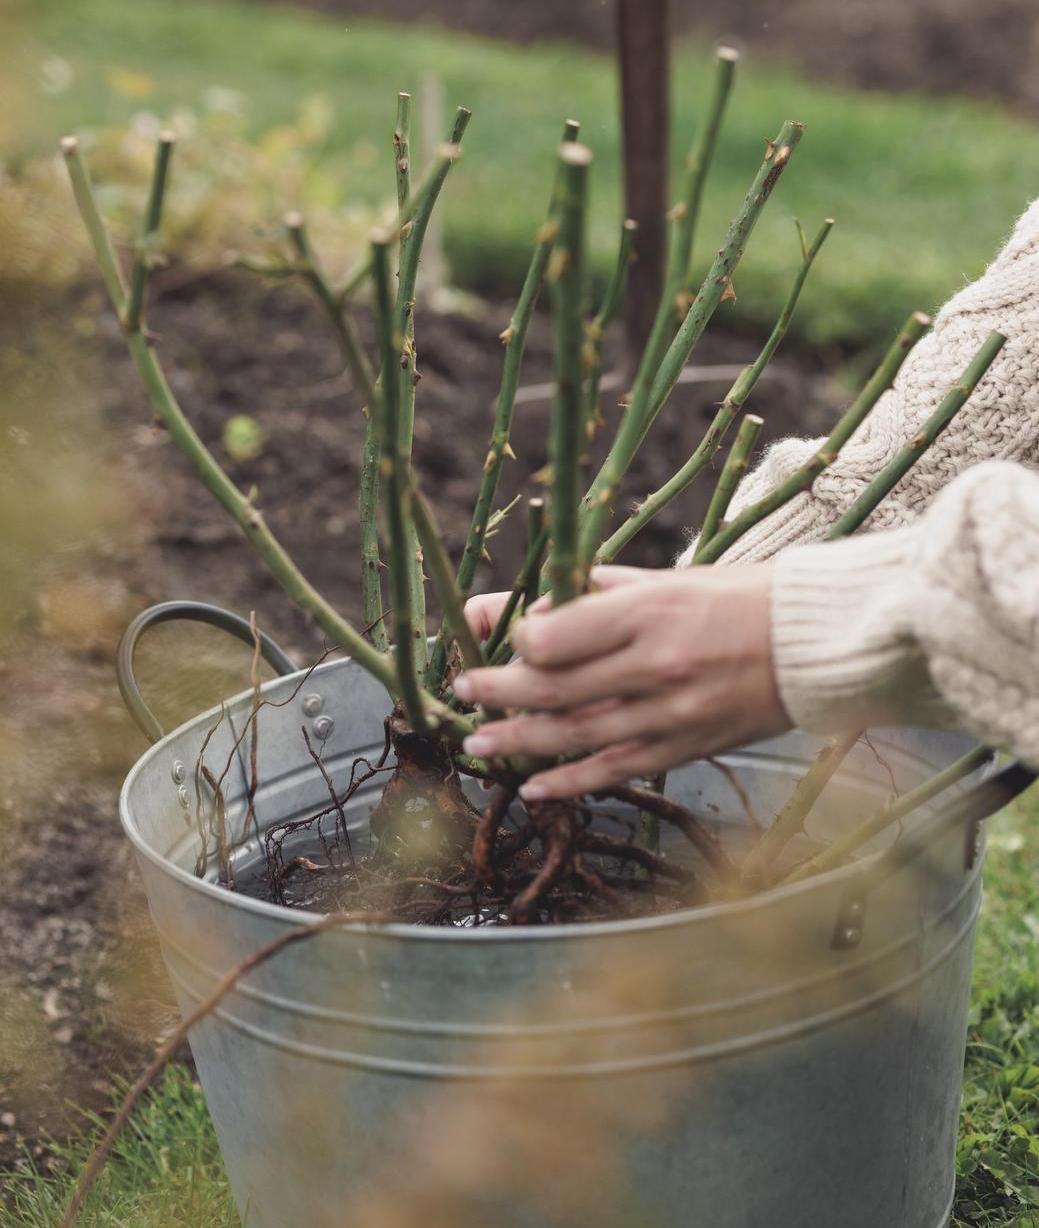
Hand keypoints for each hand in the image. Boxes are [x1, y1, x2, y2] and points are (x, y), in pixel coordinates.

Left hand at [455, 565, 789, 799]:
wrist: (812, 644)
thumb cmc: (737, 599)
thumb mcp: (668, 579)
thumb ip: (599, 593)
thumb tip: (537, 609)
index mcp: (649, 610)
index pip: (559, 634)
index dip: (520, 641)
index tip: (502, 640)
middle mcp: (655, 664)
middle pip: (556, 687)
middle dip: (499, 692)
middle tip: (462, 694)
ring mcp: (670, 713)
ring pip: (577, 735)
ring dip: (519, 742)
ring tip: (476, 744)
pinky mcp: (685, 747)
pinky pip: (617, 770)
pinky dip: (570, 782)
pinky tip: (532, 788)